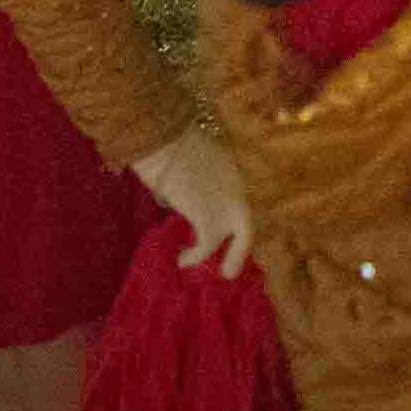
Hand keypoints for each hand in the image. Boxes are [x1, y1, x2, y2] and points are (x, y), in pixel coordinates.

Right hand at [133, 126, 254, 278]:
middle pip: (246, 223)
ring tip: (201, 269)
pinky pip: (208, 245)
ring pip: (241, 238)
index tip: (219, 233)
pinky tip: (182, 260)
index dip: (227, 220)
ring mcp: (228, 204)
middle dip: (240, 248)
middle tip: (229, 271)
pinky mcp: (211, 218)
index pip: (235, 201)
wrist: (165, 140)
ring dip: (228, 258)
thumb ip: (190, 179)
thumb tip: (174, 195)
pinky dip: (195, 256)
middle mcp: (236, 188)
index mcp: (230, 171)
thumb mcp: (185, 161)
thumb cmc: (166, 143)